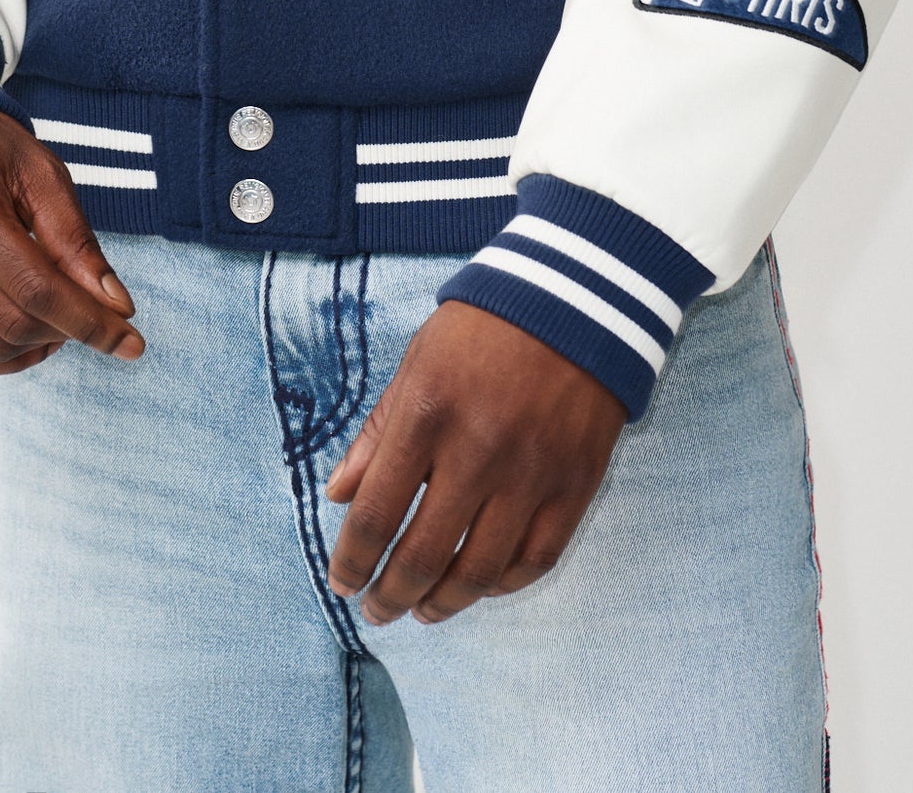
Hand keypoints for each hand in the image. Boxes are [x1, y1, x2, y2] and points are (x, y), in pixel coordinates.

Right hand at [0, 105, 143, 378]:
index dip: (89, 321)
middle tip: (96, 316)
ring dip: (36, 347)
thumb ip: (75, 239)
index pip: (35, 287)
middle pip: (11, 324)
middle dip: (68, 331)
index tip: (131, 341)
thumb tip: (116, 307)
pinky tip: (25, 338)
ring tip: (58, 318)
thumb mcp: (38, 170)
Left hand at [324, 301, 625, 624]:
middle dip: (390, 596)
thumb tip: (338, 495)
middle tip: (377, 611)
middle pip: (422, 555)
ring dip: (442, 604)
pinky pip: (535, 559)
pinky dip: (501, 585)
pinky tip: (478, 586)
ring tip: (421, 610)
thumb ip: (377, 433)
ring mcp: (530, 472)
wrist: (575, 301)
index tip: (342, 582)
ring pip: (478, 571)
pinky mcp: (574, 484)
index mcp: (427, 413)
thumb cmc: (481, 331)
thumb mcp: (416, 363)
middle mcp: (477, 449)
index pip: (375, 514)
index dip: (352, 561)